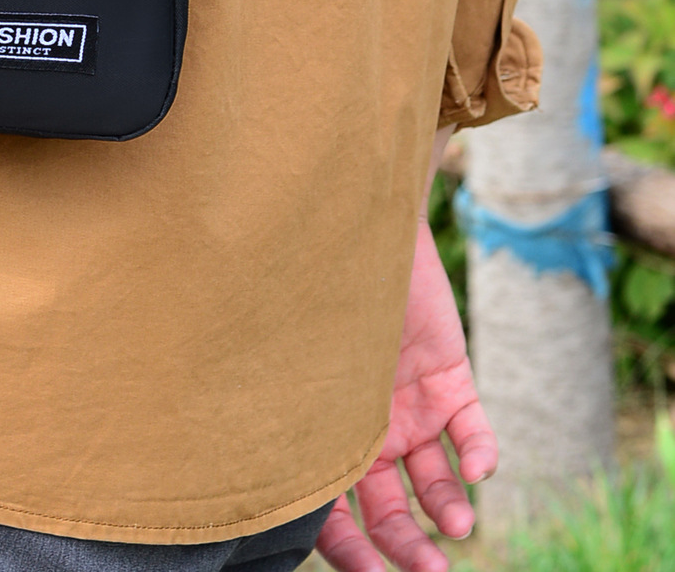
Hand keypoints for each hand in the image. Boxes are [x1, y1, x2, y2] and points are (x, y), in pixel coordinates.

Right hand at [316, 217, 495, 571]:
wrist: (346, 218)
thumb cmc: (302, 291)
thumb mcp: (292, 361)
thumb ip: (293, 423)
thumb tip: (276, 496)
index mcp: (320, 431)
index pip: (333, 513)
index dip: (352, 553)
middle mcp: (366, 427)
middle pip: (389, 510)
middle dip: (409, 548)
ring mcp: (410, 403)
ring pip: (436, 481)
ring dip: (449, 509)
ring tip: (461, 526)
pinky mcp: (450, 374)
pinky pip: (473, 428)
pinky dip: (481, 455)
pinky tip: (480, 469)